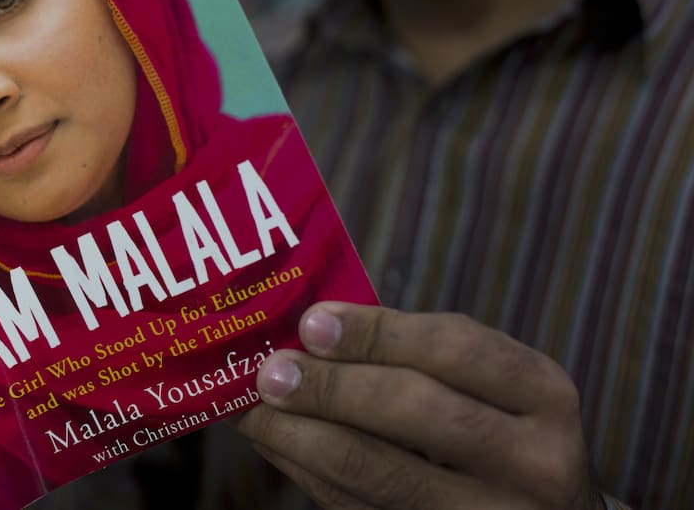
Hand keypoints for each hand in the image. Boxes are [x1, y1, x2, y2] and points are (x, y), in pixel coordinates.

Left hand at [237, 303, 601, 509]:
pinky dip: (310, 475)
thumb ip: (412, 354)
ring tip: (253, 409)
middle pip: (416, 410)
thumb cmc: (496, 430)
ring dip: (302, 436)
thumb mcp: (486, 385)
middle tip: (271, 372)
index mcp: (543, 393)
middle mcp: (535, 461)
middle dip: (331, 387)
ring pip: (381, 474)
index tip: (311, 322)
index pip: (453, 348)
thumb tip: (307, 328)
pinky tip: (278, 445)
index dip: (376, 332)